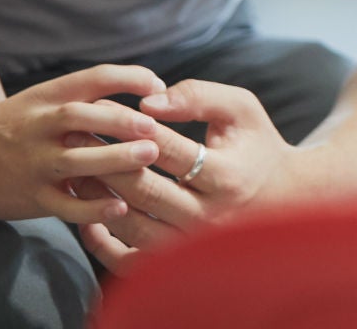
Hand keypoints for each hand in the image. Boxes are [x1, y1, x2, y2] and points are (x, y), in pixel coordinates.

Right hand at [0, 64, 165, 225]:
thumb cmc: (19, 127)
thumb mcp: (44, 100)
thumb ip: (90, 97)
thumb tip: (156, 92)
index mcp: (47, 97)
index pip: (92, 78)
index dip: (129, 78)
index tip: (158, 86)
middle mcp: (38, 127)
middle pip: (81, 116)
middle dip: (120, 120)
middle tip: (154, 127)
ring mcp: (33, 164)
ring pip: (75, 160)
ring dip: (114, 158)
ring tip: (148, 157)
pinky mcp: (31, 198)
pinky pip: (65, 205)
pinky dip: (92, 209)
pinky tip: (120, 208)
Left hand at [75, 79, 297, 275]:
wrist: (282, 197)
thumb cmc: (255, 145)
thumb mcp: (241, 108)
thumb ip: (198, 96)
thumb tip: (148, 102)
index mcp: (227, 176)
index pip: (168, 151)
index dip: (133, 127)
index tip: (104, 107)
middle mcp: (208, 215)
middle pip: (144, 190)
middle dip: (105, 159)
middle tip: (74, 135)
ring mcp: (189, 243)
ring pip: (129, 225)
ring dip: (97, 196)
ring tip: (76, 169)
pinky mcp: (175, 261)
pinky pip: (127, 260)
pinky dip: (101, 242)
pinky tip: (88, 216)